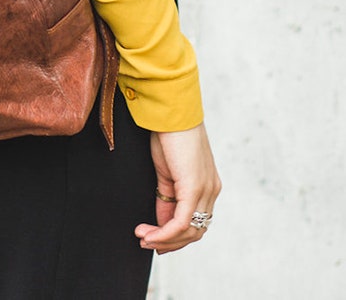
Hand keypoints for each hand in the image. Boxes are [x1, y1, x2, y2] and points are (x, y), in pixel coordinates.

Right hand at [135, 122, 221, 254]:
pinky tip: (149, 233)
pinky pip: (182, 222)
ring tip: (143, 237)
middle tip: (147, 243)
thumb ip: (167, 196)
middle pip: (195, 231)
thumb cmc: (167, 134)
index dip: (175, 236)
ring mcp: (206, 190)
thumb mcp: (166, 171)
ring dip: (165, 240)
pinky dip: (165, 233)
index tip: (154, 241)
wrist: (170, 111)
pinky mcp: (194, 187)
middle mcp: (211, 190)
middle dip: (170, 243)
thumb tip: (160, 221)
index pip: (195, 221)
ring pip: (190, 231)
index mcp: (207, 184)